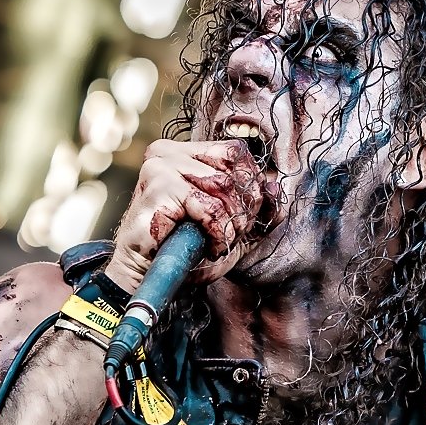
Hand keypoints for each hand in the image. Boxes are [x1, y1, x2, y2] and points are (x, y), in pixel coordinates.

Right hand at [105, 138, 275, 292]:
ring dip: (231, 223)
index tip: (246, 214)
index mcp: (183, 152)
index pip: (235, 151)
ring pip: (223, 188)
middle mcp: (168, 153)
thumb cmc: (187, 247)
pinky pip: (209, 207)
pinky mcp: (157, 187)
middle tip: (232, 232)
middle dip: (243, 209)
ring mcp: (160, 167)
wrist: (149, 273)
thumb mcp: (232, 225)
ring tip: (219, 240)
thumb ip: (258, 206)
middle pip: (232, 172)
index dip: (251, 184)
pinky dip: (217, 232)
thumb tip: (276, 186)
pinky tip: (209, 246)